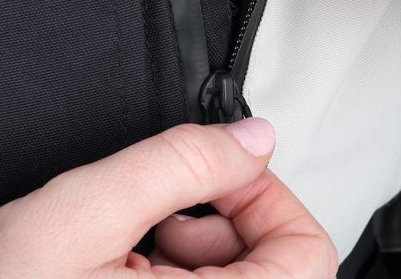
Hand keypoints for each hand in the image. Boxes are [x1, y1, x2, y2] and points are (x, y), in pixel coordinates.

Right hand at [0, 118, 335, 277]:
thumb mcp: (94, 208)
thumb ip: (182, 163)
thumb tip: (254, 137)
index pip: (306, 255)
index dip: (266, 195)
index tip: (221, 172)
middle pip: (282, 264)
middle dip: (228, 220)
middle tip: (169, 214)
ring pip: (250, 276)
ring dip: (206, 243)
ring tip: (145, 240)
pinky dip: (189, 267)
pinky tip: (141, 263)